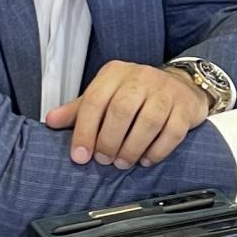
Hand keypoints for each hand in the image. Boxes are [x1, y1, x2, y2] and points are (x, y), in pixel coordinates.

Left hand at [48, 62, 207, 167]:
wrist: (181, 84)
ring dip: (132, 148)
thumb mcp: (105, 94)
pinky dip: (157, 151)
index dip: (85, 131)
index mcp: (115, 73)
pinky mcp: (185, 107)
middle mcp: (141, 77)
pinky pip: (172, 133)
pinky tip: (146, 160)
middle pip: (121, 111)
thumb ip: (79, 109)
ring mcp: (166, 91)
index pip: (95, 101)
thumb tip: (51, 121)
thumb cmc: (137, 93)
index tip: (80, 156)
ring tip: (123, 162)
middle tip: (104, 160)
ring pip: (148, 122)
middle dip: (109, 141)